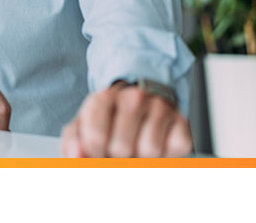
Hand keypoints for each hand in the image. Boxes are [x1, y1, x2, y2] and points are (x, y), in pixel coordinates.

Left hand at [60, 82, 191, 156]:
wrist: (140, 100)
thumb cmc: (109, 118)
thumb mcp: (83, 125)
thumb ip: (72, 142)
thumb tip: (76, 157)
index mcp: (104, 98)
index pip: (96, 138)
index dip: (95, 154)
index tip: (98, 151)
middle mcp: (133, 98)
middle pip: (122, 148)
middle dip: (118, 158)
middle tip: (118, 151)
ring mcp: (160, 107)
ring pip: (150, 151)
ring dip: (142, 157)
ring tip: (136, 148)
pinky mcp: (182, 120)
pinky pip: (175, 149)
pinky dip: (166, 155)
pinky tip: (156, 145)